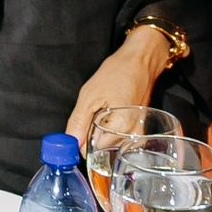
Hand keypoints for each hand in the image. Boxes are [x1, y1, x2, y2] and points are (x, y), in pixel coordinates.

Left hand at [63, 26, 173, 142]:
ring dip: (102, 130)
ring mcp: (138, 134)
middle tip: (94, 111)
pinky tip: (112, 111)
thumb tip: (71, 142)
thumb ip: (79, 122)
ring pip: (111, 142)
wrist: (140, 60)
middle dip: (92, 134)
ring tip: (105, 109)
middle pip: (103, 148)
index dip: (82, 139)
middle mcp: (133, 136)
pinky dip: (112, 127)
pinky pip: (120, 136)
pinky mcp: (140, 128)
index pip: (94, 150)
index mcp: (121, 130)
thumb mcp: (90, 96)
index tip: (80, 125)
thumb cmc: (117, 73)